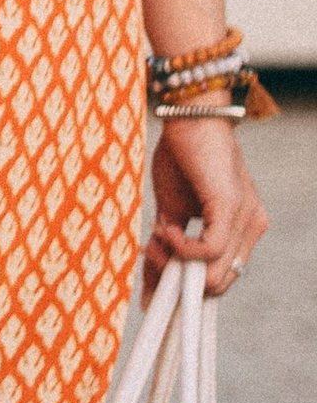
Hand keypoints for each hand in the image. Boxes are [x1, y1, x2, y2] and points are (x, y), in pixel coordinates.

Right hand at [145, 117, 266, 297]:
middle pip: (218, 285)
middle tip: (150, 253)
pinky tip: (167, 229)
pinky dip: (182, 247)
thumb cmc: (181, 157)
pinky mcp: (232, 209)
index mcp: (243, 229)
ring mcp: (247, 220)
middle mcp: (252, 228)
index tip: (154, 286)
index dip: (187, 288)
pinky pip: (210, 251)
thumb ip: (168, 245)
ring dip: (176, 264)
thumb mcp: (170, 211)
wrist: (190, 114)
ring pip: (215, 276)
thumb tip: (150, 284)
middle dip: (177, 280)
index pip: (221, 278)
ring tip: (156, 238)